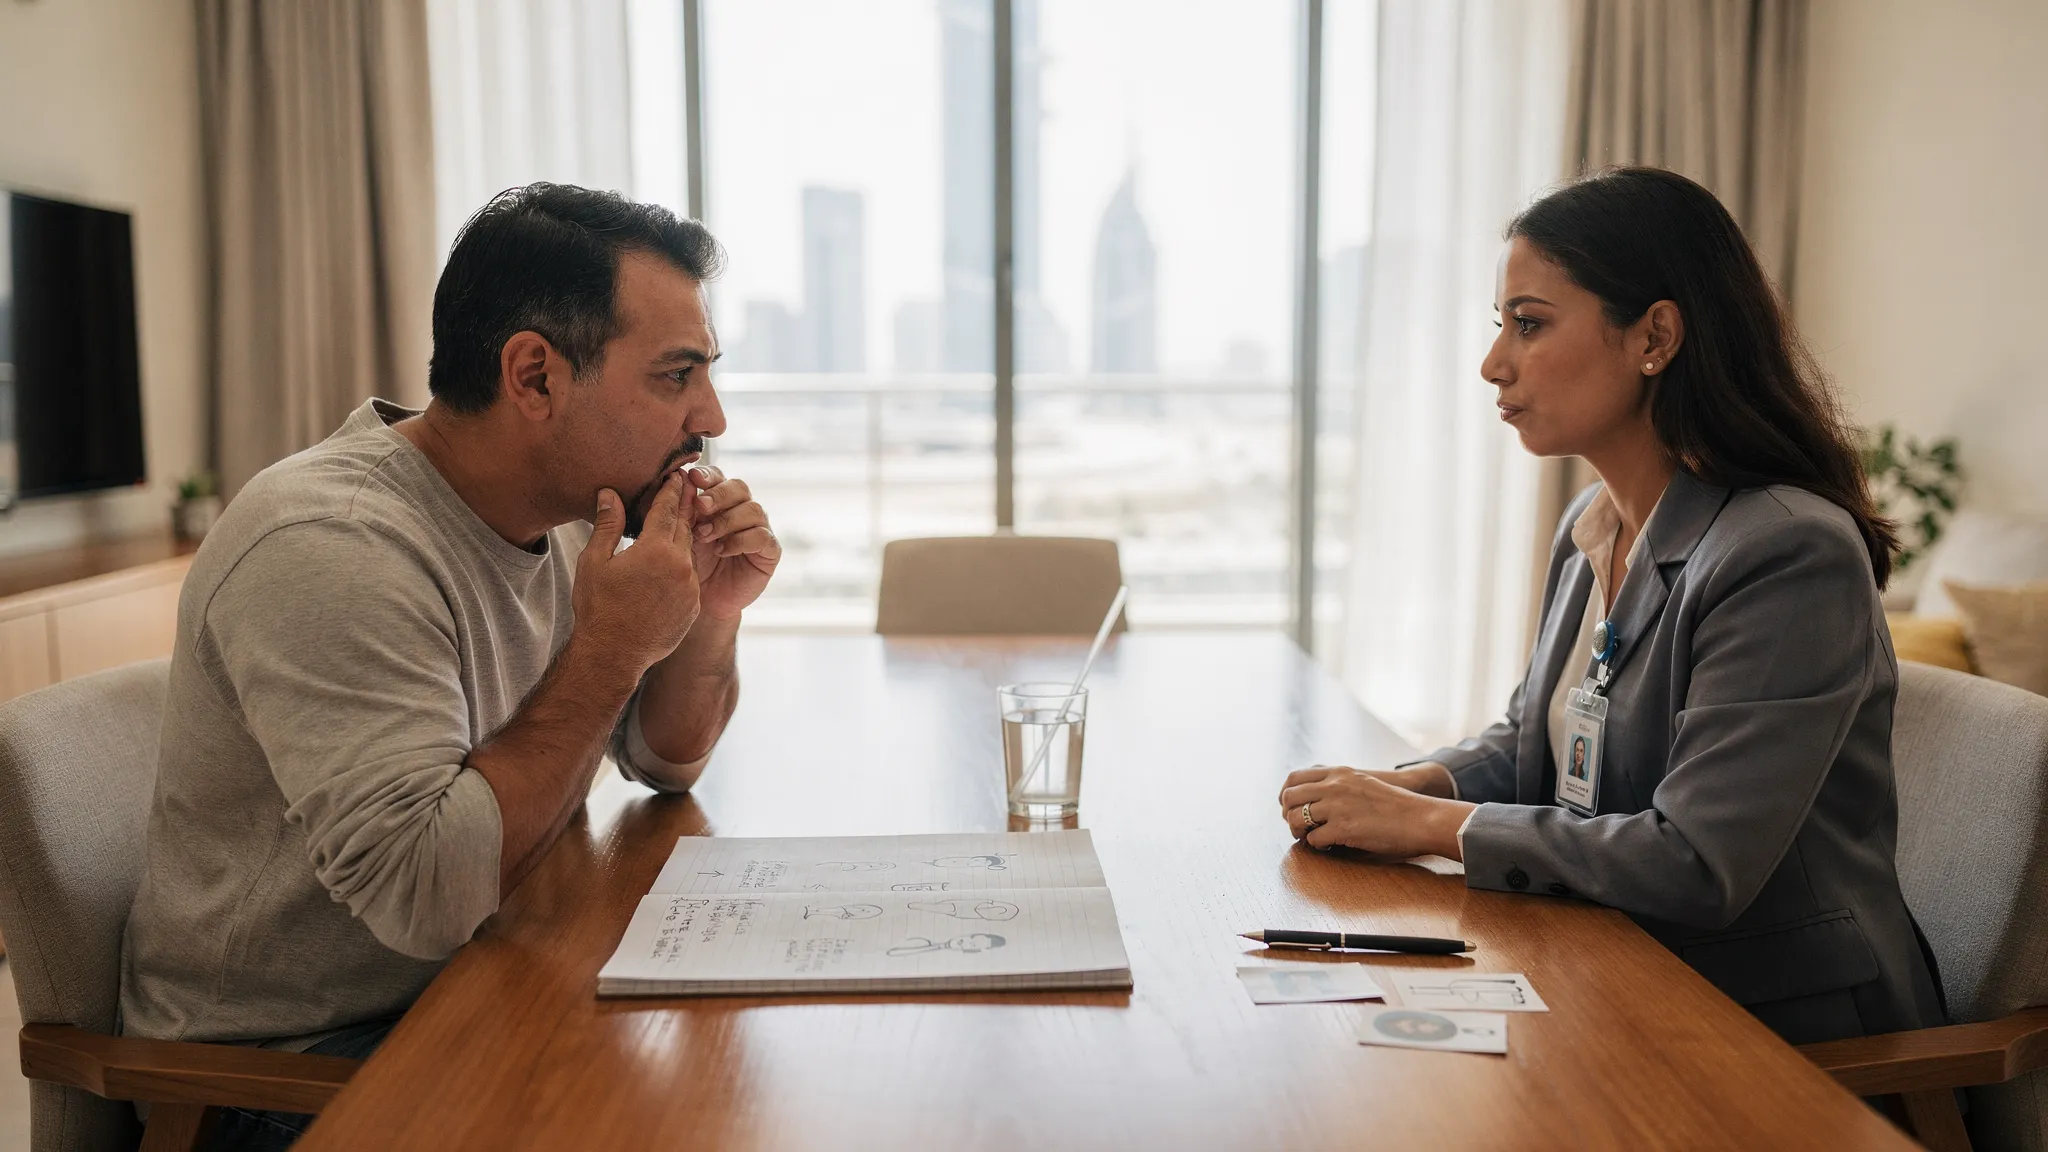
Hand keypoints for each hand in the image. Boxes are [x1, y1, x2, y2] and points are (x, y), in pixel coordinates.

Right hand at [573, 474, 699, 673]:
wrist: (614, 654)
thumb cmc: (598, 607)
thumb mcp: (595, 562)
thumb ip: (608, 525)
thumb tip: (610, 494)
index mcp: (655, 550)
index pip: (667, 510)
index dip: (670, 490)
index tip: (676, 475)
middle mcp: (680, 565)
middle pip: (684, 527)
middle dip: (685, 505)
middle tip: (688, 485)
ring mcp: (690, 587)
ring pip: (689, 552)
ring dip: (686, 535)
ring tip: (683, 519)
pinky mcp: (694, 606)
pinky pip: (690, 578)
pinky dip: (683, 565)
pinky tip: (676, 561)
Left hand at [684, 465, 780, 620]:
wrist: (704, 601)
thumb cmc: (692, 565)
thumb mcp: (684, 534)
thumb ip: (684, 509)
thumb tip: (679, 477)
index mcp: (720, 501)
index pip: (719, 477)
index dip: (708, 475)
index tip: (692, 477)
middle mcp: (742, 510)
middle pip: (739, 487)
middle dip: (718, 494)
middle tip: (700, 506)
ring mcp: (759, 529)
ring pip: (753, 509)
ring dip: (726, 520)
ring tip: (705, 536)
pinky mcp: (770, 551)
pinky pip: (762, 536)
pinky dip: (740, 540)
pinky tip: (722, 550)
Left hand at [1278, 765, 1473, 859]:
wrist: (1421, 818)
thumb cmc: (1395, 805)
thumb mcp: (1363, 782)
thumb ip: (1339, 784)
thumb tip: (1315, 798)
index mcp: (1338, 773)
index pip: (1294, 778)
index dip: (1286, 795)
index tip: (1290, 808)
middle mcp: (1334, 786)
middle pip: (1289, 798)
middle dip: (1289, 815)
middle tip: (1299, 827)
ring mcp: (1337, 807)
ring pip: (1296, 819)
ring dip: (1298, 831)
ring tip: (1310, 837)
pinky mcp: (1343, 829)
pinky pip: (1314, 839)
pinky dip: (1317, 845)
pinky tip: (1329, 845)